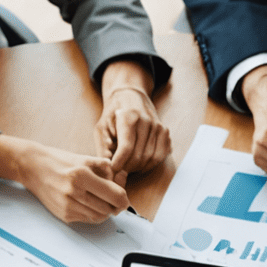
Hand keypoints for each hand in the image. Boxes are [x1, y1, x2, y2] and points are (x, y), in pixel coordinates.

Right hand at [0, 134, 127, 223]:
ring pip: (99, 217)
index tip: (124, 197)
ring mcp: (68, 206)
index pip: (115, 195)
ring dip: (105, 211)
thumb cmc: (60, 161)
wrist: (32, 168)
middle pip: (109, 209)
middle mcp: (74, 192)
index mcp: (81, 175)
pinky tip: (89, 204)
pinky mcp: (63, 215)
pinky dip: (93, 214)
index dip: (124, 199)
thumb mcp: (85, 158)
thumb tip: (123, 179)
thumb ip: (107, 169)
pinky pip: (87, 220)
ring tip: (102, 200)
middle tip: (115, 199)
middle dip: (116, 205)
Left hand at [96, 59, 169, 174]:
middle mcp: (147, 121)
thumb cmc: (113, 113)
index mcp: (129, 117)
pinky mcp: (165, 131)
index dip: (119, 162)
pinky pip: (160, 155)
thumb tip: (108, 165)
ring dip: (138, 167)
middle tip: (119, 171)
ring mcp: (158, 126)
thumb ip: (103, 146)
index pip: (127, 147)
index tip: (113, 168)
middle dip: (128, 167)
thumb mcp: (101, 126)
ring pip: (151, 158)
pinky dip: (150, 164)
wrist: (131, 96)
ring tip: (128, 167)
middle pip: (139, 155)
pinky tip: (140, 164)